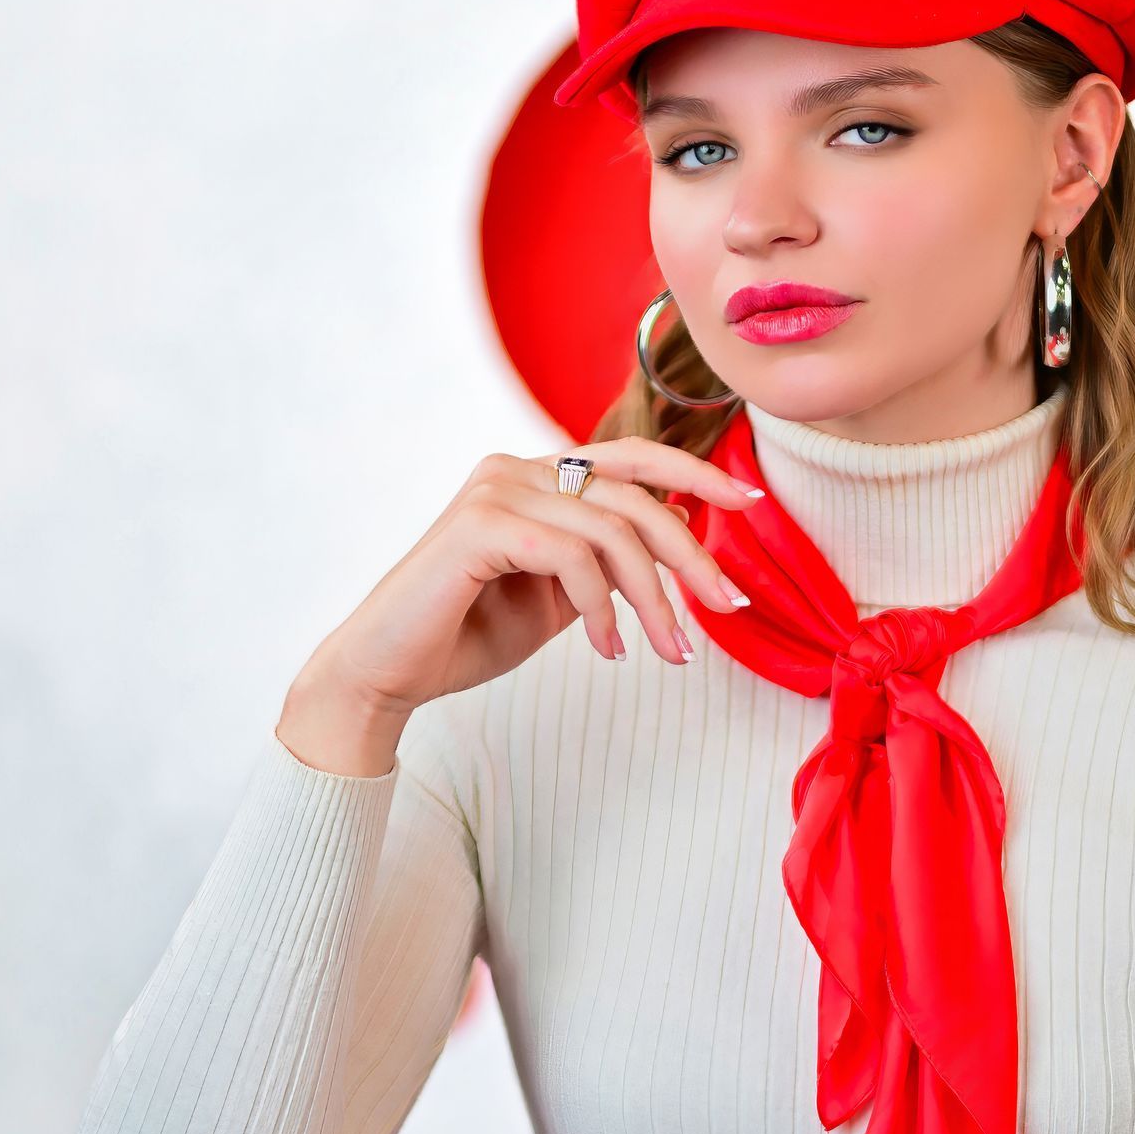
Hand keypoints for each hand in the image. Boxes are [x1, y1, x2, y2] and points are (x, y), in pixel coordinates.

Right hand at [278, 434, 761, 770]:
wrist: (387, 674)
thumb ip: (605, 563)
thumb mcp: (559, 597)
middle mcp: (517, 469)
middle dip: (692, 555)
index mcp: (537, 478)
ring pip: (613, 531)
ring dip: (654, 600)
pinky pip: (572, 557)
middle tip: (727, 609)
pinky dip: (602, 609)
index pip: (632, 459)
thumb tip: (678, 536)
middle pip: (636, 495)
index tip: (748, 504)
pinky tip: (607, 651)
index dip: (695, 473)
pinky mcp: (479, 525)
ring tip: (669, 653)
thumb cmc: (466, 637)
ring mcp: (496, 490)